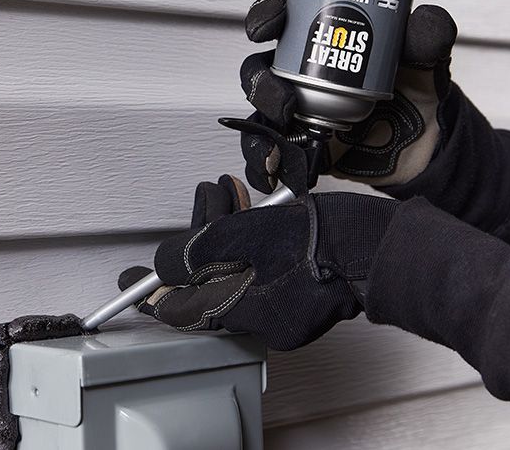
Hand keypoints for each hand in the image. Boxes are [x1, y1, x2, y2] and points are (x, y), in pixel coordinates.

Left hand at [118, 175, 398, 350]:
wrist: (381, 244)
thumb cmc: (328, 238)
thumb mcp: (249, 233)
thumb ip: (199, 250)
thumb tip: (164, 265)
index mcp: (246, 310)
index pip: (184, 307)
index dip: (152, 292)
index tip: (128, 283)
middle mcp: (261, 316)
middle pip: (209, 281)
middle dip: (199, 239)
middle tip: (203, 202)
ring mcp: (281, 305)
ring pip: (234, 268)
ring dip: (224, 230)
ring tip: (226, 192)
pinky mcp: (298, 289)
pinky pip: (258, 268)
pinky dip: (247, 239)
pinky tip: (247, 206)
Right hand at [238, 0, 457, 191]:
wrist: (423, 144)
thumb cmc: (415, 90)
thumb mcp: (425, 57)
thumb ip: (428, 35)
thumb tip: (426, 21)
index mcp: (320, 38)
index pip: (281, 18)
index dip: (266, 15)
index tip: (272, 23)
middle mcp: (299, 73)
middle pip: (259, 67)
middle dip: (259, 78)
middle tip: (284, 94)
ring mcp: (294, 110)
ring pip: (259, 108)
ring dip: (263, 116)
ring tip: (284, 125)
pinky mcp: (297, 145)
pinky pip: (267, 151)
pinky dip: (263, 159)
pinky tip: (274, 163)